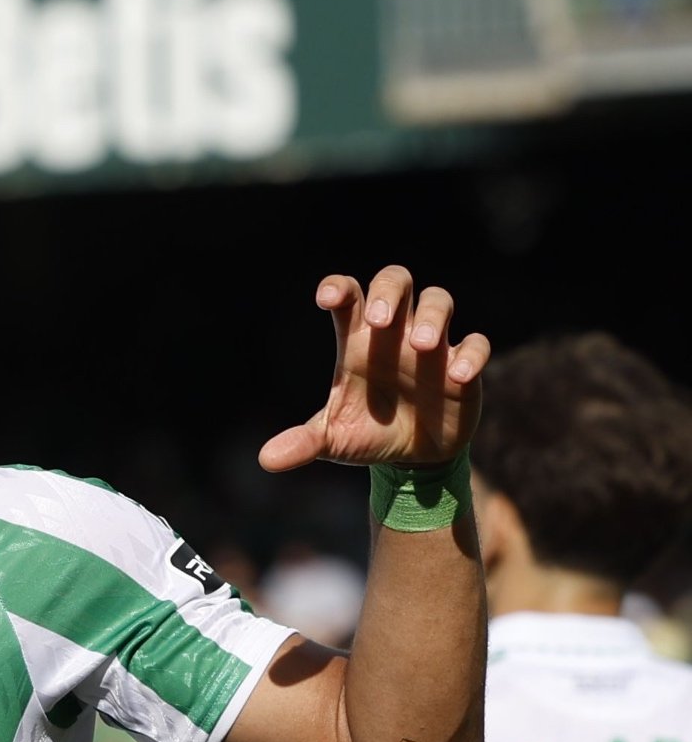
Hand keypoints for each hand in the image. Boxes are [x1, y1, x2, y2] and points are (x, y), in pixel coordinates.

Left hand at [259, 265, 489, 471]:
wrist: (411, 459)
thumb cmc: (368, 433)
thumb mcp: (334, 440)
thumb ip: (304, 443)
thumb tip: (266, 459)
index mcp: (357, 341)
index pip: (349, 296)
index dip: (338, 287)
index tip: (328, 298)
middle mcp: (395, 334)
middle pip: (396, 281)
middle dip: (388, 291)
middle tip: (380, 319)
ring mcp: (432, 345)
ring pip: (439, 300)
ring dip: (432, 316)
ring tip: (420, 345)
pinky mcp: (463, 366)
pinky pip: (475, 344)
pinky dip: (470, 354)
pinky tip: (457, 375)